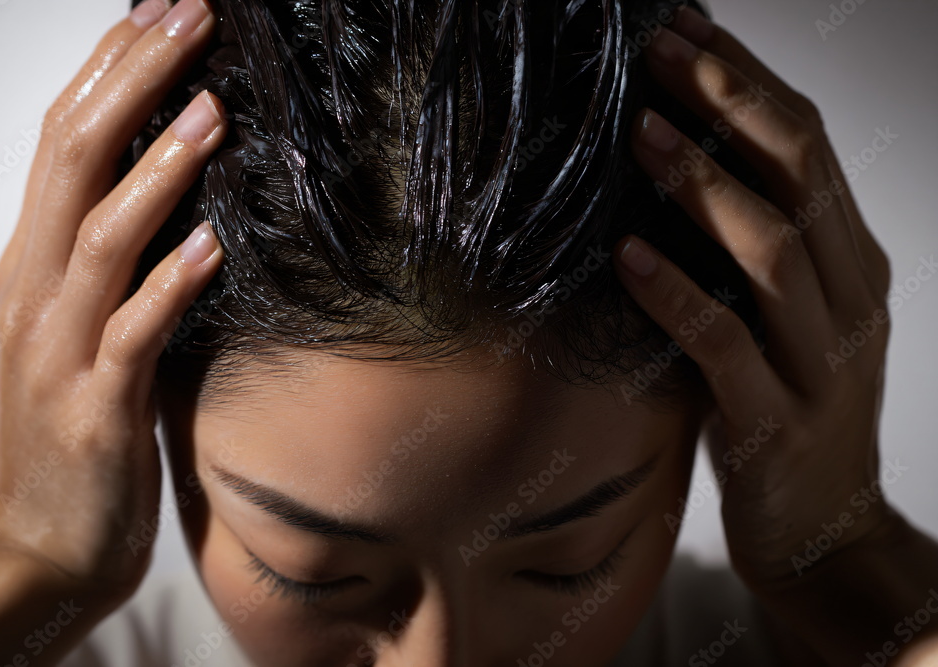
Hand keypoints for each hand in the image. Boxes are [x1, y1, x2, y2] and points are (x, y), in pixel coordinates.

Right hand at [0, 0, 224, 595]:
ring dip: (157, 172)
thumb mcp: (82, 329)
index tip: (159, 17)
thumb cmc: (71, 434)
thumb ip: (111, 262)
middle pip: (73, 162)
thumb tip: (171, 196)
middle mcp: (35, 292)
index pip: (65, 143)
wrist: (44, 542)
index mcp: (33, 266)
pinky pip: (132, 333)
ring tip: (212, 112)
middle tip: (188, 20)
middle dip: (132, 84)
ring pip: (99, 238)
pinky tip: (210, 244)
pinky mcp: (94, 407)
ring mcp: (59, 348)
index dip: (110, 73)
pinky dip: (169, 285)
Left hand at [611, 7, 893, 588]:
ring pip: (773, 252)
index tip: (685, 30)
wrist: (824, 534)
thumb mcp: (784, 319)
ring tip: (641, 134)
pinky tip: (625, 256)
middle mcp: (852, 300)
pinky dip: (676, 295)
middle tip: (658, 52)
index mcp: (854, 264)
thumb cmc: (786, 413)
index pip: (809, 146)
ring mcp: (822, 363)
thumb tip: (676, 164)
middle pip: (802, 175)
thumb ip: (752, 249)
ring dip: (705, 186)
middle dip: (730, 103)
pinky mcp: (776, 422)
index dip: (747, 81)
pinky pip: (725, 346)